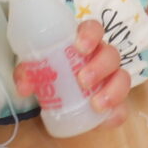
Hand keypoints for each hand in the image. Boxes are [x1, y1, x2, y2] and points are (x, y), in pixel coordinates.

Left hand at [14, 20, 130, 127]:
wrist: (58, 102)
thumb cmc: (51, 75)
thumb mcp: (35, 71)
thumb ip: (27, 74)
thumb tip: (24, 85)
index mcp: (83, 43)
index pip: (94, 29)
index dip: (91, 35)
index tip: (80, 47)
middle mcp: (101, 58)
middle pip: (111, 54)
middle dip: (100, 66)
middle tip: (82, 80)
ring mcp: (111, 80)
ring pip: (123, 78)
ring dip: (113, 90)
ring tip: (96, 104)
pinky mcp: (115, 104)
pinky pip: (123, 108)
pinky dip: (117, 114)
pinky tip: (106, 119)